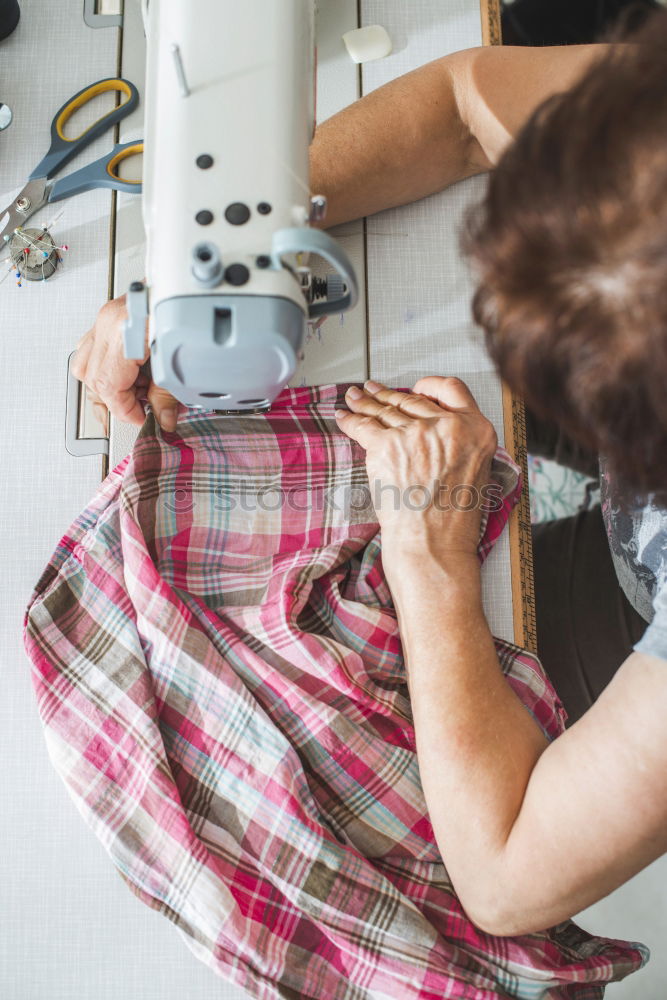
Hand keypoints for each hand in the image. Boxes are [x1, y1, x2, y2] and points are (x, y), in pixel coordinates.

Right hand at [71, 294, 179, 431]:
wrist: (188, 285)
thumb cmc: (187, 311)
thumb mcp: (181, 360)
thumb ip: (168, 395)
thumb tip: (164, 419)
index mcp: (123, 333)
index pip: (109, 387)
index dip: (125, 410)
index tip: (141, 418)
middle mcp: (108, 323)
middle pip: (94, 379)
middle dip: (117, 401)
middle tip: (141, 409)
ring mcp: (105, 318)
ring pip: (85, 365)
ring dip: (107, 386)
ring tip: (135, 392)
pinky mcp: (110, 316)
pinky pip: (93, 349)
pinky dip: (106, 368)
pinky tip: (129, 374)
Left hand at [334, 377, 497, 564]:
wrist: (433, 544)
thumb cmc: (452, 522)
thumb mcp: (475, 472)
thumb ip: (460, 444)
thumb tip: (433, 430)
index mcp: (476, 430)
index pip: (452, 389)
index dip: (430, 386)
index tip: (416, 387)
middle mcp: (447, 426)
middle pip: (411, 399)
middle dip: (387, 394)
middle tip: (374, 391)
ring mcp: (415, 433)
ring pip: (385, 410)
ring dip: (366, 403)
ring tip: (355, 398)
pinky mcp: (387, 445)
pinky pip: (363, 425)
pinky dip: (350, 420)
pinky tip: (344, 416)